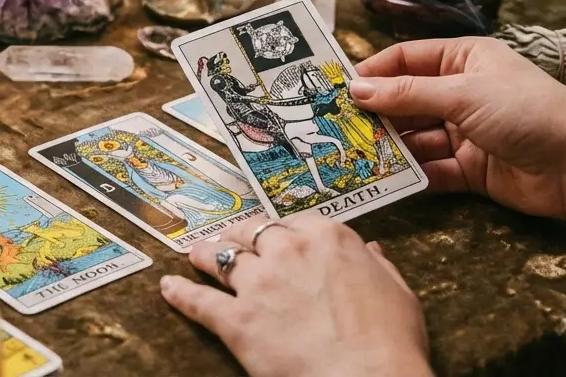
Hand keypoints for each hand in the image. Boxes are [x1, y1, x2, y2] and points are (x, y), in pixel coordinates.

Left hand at [160, 214, 430, 376]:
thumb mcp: (397, 293)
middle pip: (252, 231)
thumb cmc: (390, 342)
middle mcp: (288, 251)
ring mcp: (259, 283)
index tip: (274, 234)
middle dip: (238, 234)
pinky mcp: (238, 319)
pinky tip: (168, 288)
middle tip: (229, 237)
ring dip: (204, 253)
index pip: (294, 222)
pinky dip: (180, 293)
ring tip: (194, 253)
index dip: (281, 230)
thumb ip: (377, 267)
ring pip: (220, 257)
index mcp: (329, 239)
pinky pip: (199, 301)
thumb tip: (370, 253)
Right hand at [351, 37, 565, 257]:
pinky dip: (411, 174)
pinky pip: (431, 169)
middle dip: (375, 114)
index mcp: (464, 60)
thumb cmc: (526, 111)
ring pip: (415, 137)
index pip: (407, 59)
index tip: (337, 88)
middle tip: (335, 127)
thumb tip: (356, 90)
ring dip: (389, 146)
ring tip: (353, 155)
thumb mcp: (462, 93)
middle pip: (407, 100)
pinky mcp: (470, 169)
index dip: (374, 72)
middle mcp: (461, 92)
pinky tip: (384, 179)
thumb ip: (408, 94)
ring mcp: (465, 132)